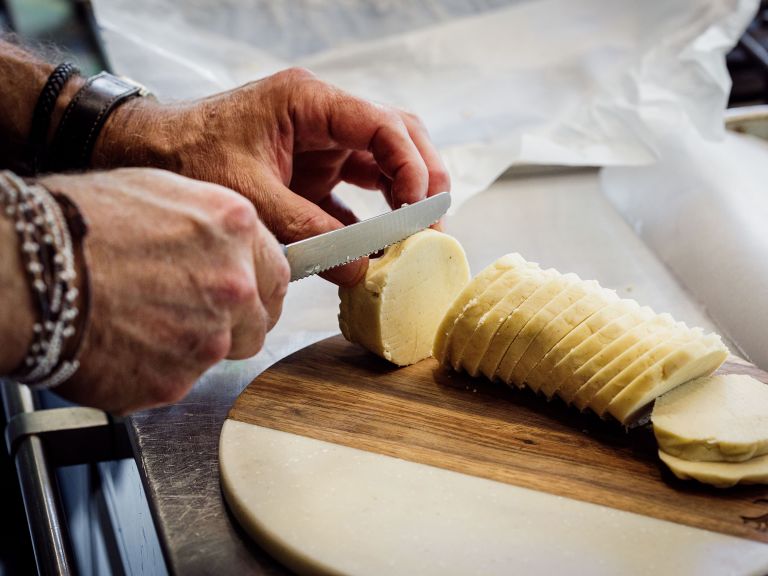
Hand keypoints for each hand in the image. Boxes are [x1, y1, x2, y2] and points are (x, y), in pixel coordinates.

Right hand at [39, 168, 288, 413]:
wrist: (23, 269)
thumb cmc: (75, 222)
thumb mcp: (160, 193)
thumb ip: (212, 229)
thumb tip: (232, 250)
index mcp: (235, 229)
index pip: (277, 275)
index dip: (258, 289)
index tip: (246, 296)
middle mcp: (234, 283)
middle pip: (259, 322)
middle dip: (234, 322)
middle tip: (189, 314)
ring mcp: (209, 336)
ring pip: (222, 354)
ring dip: (194, 346)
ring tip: (143, 322)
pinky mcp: (176, 380)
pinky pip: (180, 381)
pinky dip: (157, 370)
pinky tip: (123, 343)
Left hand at [92, 68, 449, 284]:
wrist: (149, 154)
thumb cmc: (188, 157)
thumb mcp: (250, 195)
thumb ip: (307, 231)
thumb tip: (360, 269)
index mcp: (309, 103)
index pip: (383, 125)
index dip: (411, 165)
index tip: (420, 208)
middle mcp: (323, 118)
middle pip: (397, 138)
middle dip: (423, 178)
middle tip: (433, 224)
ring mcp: (321, 146)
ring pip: (384, 164)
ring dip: (405, 199)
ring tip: (419, 238)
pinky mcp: (312, 173)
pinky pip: (356, 194)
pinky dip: (372, 220)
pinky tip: (382, 247)